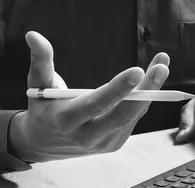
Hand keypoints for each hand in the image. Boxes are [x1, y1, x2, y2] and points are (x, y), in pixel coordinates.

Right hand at [9, 31, 169, 162]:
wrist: (43, 144)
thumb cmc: (42, 109)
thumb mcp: (38, 85)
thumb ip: (40, 60)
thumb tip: (33, 35)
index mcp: (66, 121)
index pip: (96, 105)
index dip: (117, 89)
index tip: (137, 71)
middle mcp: (86, 136)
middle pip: (122, 115)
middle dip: (146, 92)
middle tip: (161, 68)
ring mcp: (102, 144)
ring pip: (132, 116)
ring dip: (151, 91)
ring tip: (161, 64)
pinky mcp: (113, 144)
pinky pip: (132, 120)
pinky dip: (144, 99)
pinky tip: (150, 80)